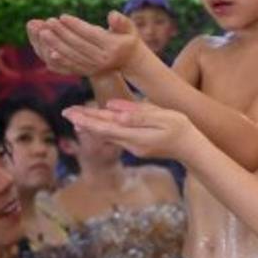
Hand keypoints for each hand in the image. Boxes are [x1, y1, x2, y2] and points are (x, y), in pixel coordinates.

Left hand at [27, 12, 143, 76]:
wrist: (130, 60)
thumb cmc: (128, 38)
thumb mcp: (129, 28)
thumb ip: (121, 22)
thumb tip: (112, 15)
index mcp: (112, 47)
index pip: (90, 34)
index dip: (75, 25)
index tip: (62, 16)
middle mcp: (103, 59)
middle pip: (78, 45)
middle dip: (62, 33)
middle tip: (48, 22)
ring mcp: (95, 67)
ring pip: (72, 56)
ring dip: (56, 45)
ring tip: (43, 33)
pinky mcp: (88, 71)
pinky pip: (71, 66)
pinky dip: (60, 60)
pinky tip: (48, 53)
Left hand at [63, 99, 193, 160]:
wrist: (191, 148)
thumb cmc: (180, 128)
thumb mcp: (163, 117)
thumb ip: (138, 114)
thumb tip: (113, 109)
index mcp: (135, 136)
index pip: (105, 126)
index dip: (87, 119)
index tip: (71, 112)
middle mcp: (130, 144)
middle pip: (102, 131)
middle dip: (84, 121)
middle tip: (66, 111)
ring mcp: (132, 147)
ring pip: (106, 134)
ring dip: (90, 125)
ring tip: (75, 116)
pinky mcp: (136, 146)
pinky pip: (114, 136)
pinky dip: (101, 130)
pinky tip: (94, 125)